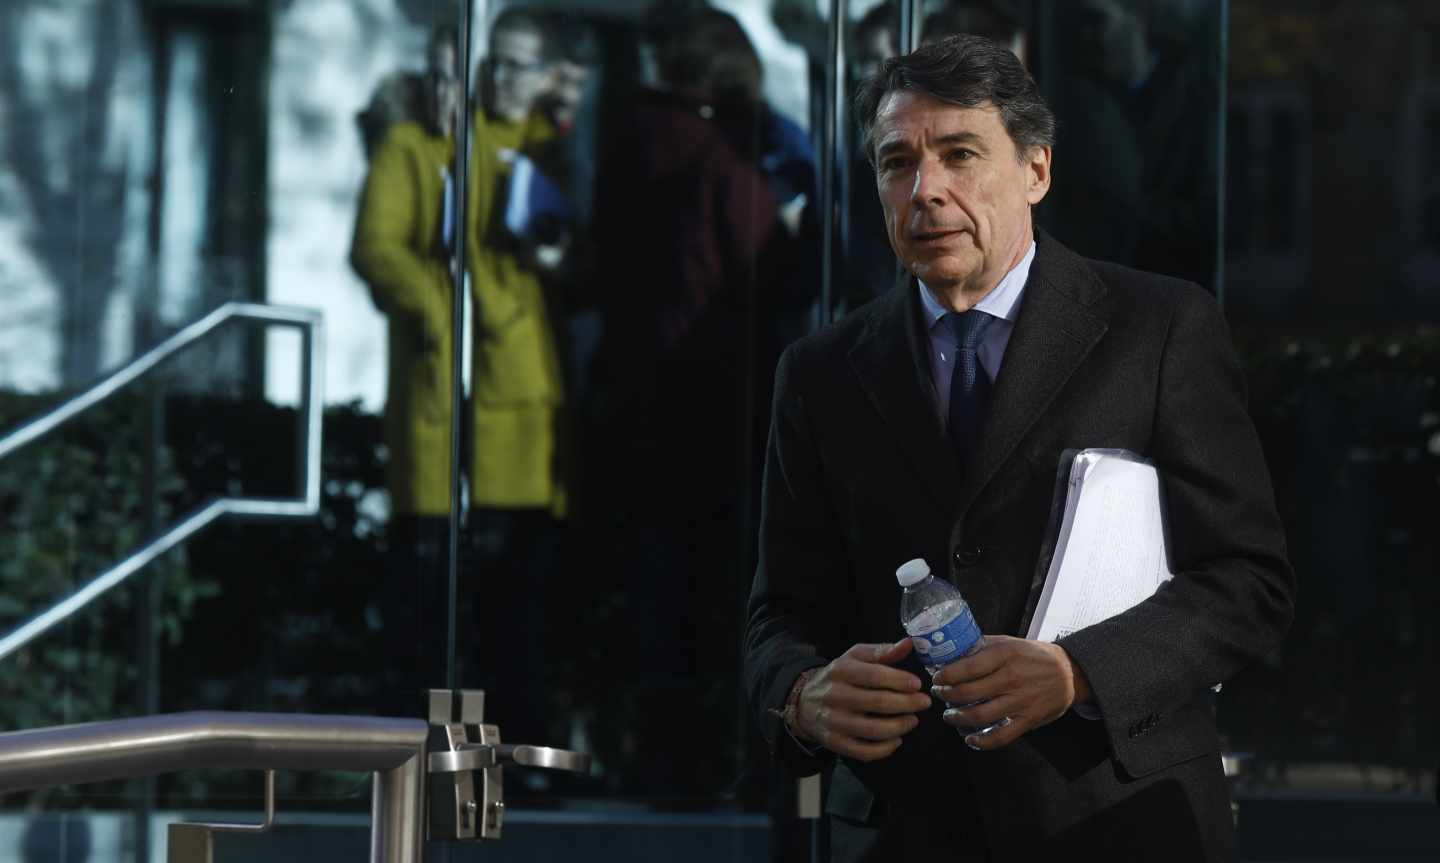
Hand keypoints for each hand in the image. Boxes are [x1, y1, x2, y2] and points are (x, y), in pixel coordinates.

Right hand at [795, 639, 932, 761]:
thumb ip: (882, 651)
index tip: (917, 684)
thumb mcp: (855, 658)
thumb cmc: (839, 677)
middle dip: (907, 704)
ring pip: (873, 730)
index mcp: (841, 670)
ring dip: (900, 727)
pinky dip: (885, 749)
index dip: (899, 680)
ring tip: (913, 720)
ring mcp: (834, 722)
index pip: (874, 675)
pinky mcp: (834, 743)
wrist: (803, 702)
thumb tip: (909, 644)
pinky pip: (864, 752)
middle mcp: (835, 696)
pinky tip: (896, 739)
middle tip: (924, 703)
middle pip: (878, 703)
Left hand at [929, 635, 1092, 750]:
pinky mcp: (1028, 719)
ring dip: (958, 718)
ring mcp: (1021, 701)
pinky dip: (983, 742)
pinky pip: (1002, 736)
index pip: (968, 667)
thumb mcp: (1008, 642)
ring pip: (981, 715)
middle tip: (939, 694)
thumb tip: (951, 652)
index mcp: (1005, 655)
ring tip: (949, 715)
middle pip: (969, 692)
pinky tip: (970, 739)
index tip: (936, 678)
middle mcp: (1012, 678)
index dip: (946, 675)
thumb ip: (982, 646)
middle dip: (946, 696)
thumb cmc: (1033, 655)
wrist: (1068, 673)